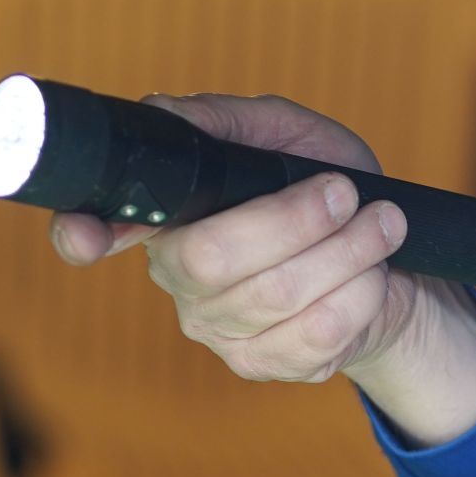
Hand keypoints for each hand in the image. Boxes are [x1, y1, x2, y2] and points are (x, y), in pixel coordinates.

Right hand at [48, 93, 419, 384]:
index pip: (104, 228)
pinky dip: (362, 290)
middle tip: (345, 192)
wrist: (391, 263)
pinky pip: (317, 334)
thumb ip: (225, 120)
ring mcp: (220, 330)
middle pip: (211, 260)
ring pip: (276, 295)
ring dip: (348, 250)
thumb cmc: (327, 188)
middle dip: (294, 219)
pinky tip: (374, 270)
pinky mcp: (267, 365)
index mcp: (171, 216)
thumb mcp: (285, 135)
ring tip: (382, 222)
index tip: (85, 235)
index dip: (83, 232)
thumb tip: (162, 111)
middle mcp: (180, 278)